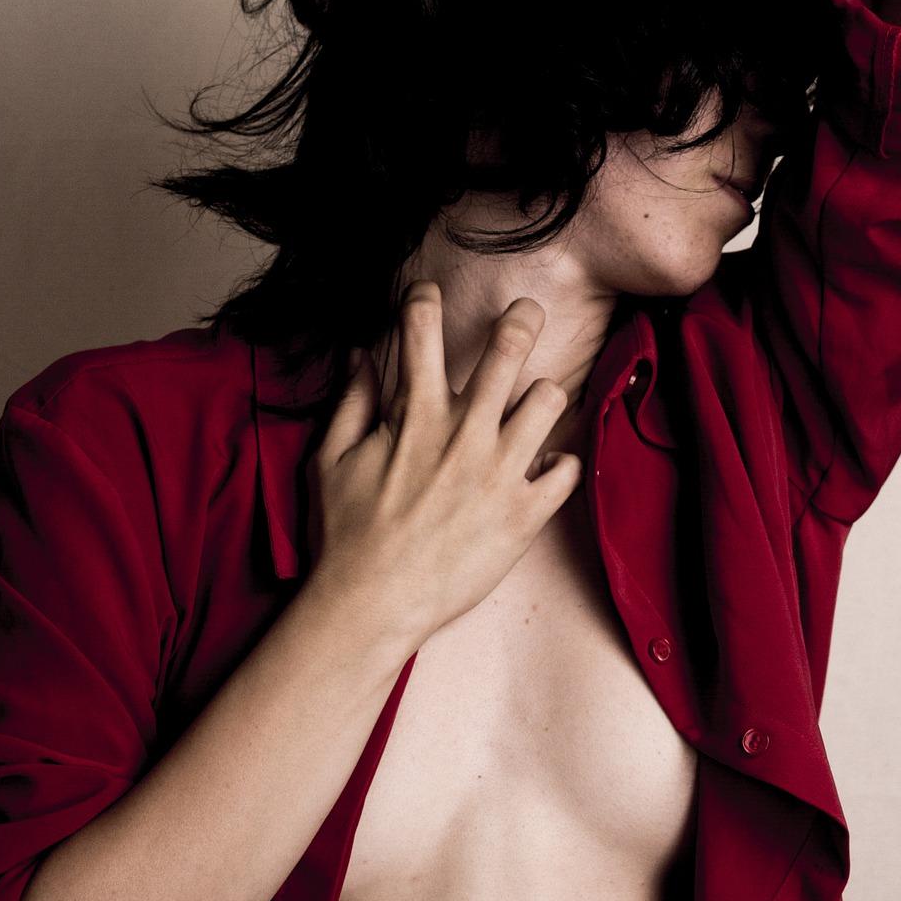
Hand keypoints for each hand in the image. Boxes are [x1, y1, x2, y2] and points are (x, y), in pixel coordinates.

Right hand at [304, 279, 582, 647]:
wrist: (371, 605)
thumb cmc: (345, 535)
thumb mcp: (332, 460)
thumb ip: (351, 402)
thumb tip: (358, 353)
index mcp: (416, 415)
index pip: (421, 329)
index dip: (423, 299)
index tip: (427, 295)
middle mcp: (465, 435)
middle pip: (509, 346)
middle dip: (520, 318)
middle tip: (525, 312)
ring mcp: (500, 473)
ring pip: (551, 399)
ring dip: (543, 398)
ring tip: (532, 410)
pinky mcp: (525, 516)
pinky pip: (569, 469)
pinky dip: (560, 466)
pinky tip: (542, 470)